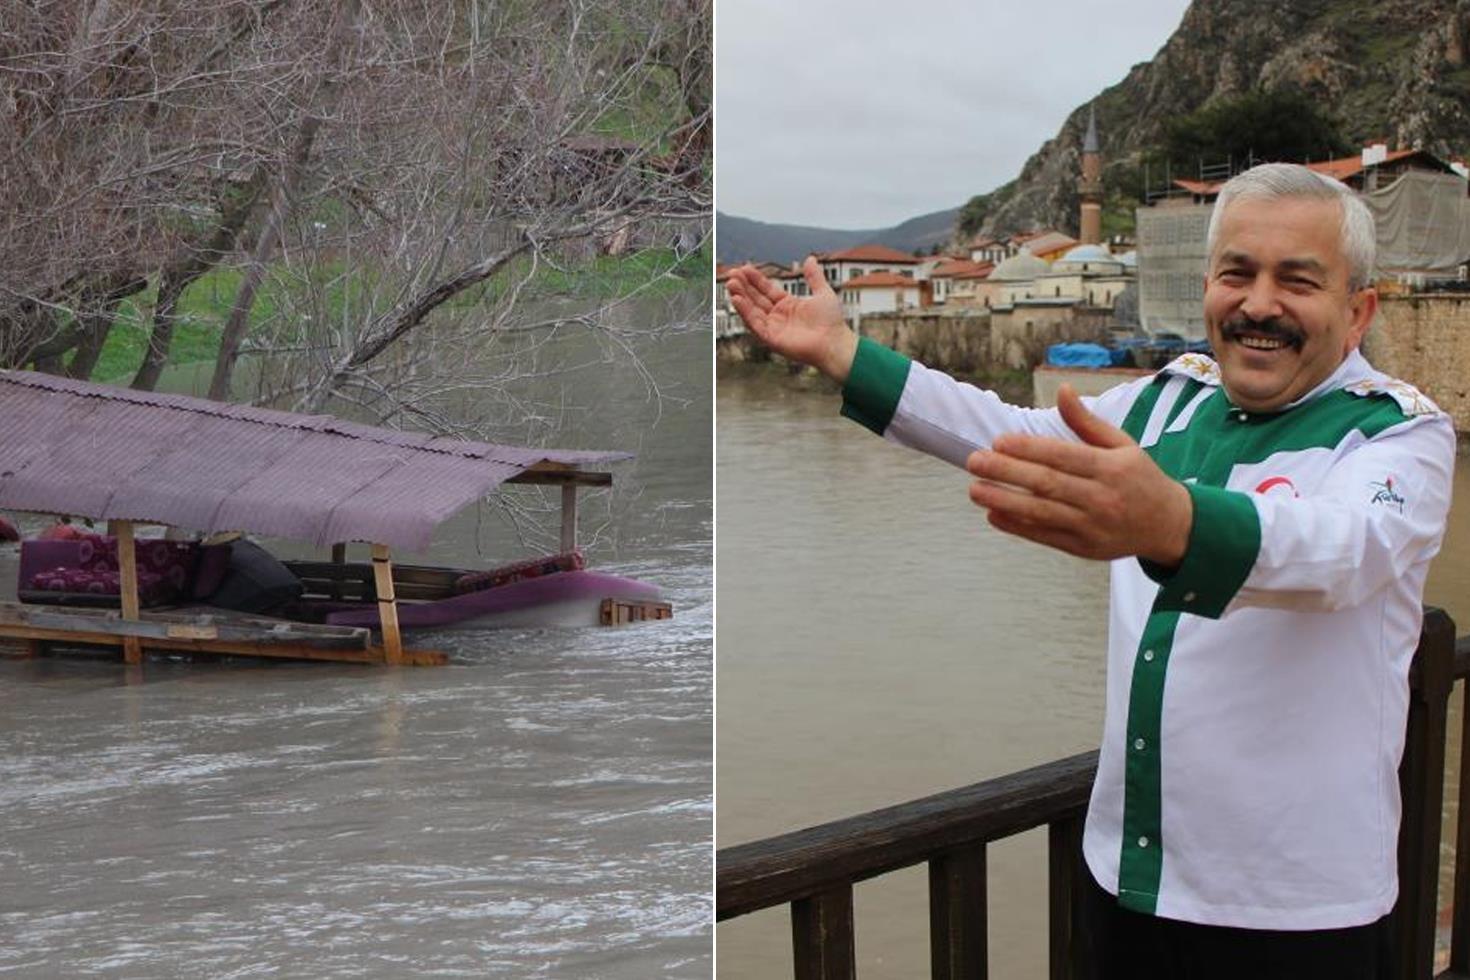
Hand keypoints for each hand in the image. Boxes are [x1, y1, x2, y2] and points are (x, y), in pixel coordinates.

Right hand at [727, 256, 856, 381]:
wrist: (835, 342)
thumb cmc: (832, 322)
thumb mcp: (822, 293)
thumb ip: (814, 276)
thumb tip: (810, 258)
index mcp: (788, 305)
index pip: (766, 289)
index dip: (755, 279)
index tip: (744, 267)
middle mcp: (778, 316)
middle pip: (755, 298)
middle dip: (743, 286)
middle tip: (731, 273)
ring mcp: (773, 327)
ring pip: (752, 310)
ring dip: (740, 297)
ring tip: (731, 283)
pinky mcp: (771, 338)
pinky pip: (754, 324)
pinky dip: (745, 312)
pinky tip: (736, 299)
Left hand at [965, 384, 1192, 565]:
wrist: (1169, 525)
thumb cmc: (1140, 479)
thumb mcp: (1123, 444)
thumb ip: (1087, 422)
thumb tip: (1062, 390)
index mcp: (1111, 467)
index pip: (1062, 456)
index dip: (1028, 449)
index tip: (998, 441)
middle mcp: (1101, 497)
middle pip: (1047, 484)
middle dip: (1006, 472)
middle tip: (975, 462)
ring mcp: (1091, 526)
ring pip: (1041, 512)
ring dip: (1004, 501)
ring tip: (975, 489)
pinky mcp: (1083, 548)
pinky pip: (1045, 536)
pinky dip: (1017, 526)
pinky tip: (993, 514)